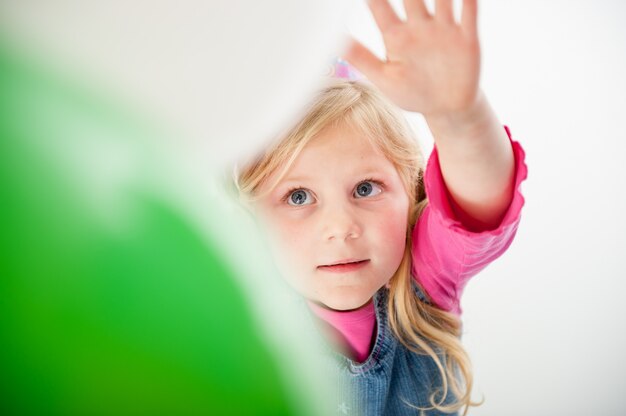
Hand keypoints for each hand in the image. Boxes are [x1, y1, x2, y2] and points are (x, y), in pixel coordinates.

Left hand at [343, 0, 480, 117]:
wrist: (447, 108)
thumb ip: (361, 58)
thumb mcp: (384, 78)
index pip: (379, 6)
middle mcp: (419, 26)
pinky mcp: (467, 39)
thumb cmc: (413, 93)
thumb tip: (333, 42)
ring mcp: (444, 30)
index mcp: (396, 36)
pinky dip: (468, 1)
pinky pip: (469, 14)